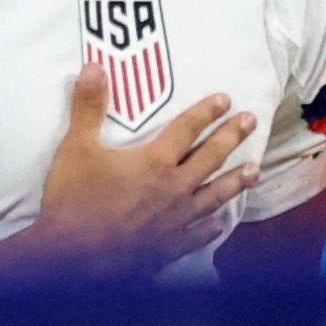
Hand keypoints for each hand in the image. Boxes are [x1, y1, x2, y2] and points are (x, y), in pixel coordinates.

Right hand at [23, 62, 260, 269]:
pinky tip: (218, 223)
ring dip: (236, 180)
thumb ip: (88, 108)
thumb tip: (95, 67)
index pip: (187, 128)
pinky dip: (209, 227)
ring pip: (215, 194)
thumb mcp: (75, 148)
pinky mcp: (168, 245)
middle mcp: (175, 187)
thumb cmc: (72, 201)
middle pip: (211, 157)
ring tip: (254, 169)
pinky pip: (197, 234)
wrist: (71, 258)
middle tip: (249, 121)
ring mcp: (175, 218)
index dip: (206, 111)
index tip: (225, 99)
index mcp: (155, 161)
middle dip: (232, 136)